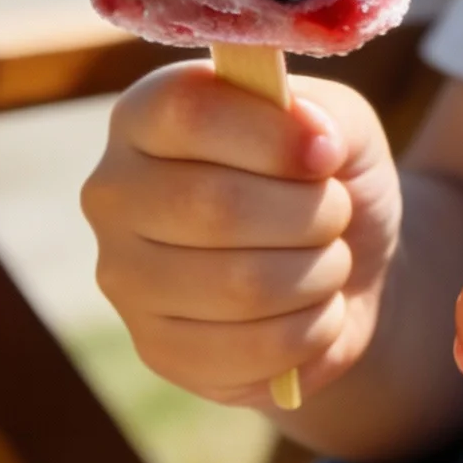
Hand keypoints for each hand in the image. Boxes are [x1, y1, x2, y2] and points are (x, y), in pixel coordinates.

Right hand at [84, 63, 402, 408]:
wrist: (347, 267)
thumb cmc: (328, 179)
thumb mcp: (342, 124)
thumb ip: (328, 114)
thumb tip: (313, 139)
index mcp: (146, 116)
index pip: (187, 113)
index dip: (271, 136)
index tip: (326, 155)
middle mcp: (116, 193)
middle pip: (216, 205)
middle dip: (310, 213)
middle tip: (337, 213)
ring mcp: (126, 277)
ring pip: (240, 285)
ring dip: (320, 272)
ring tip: (330, 260)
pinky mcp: (157, 349)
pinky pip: (254, 349)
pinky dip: (315, 327)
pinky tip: (316, 308)